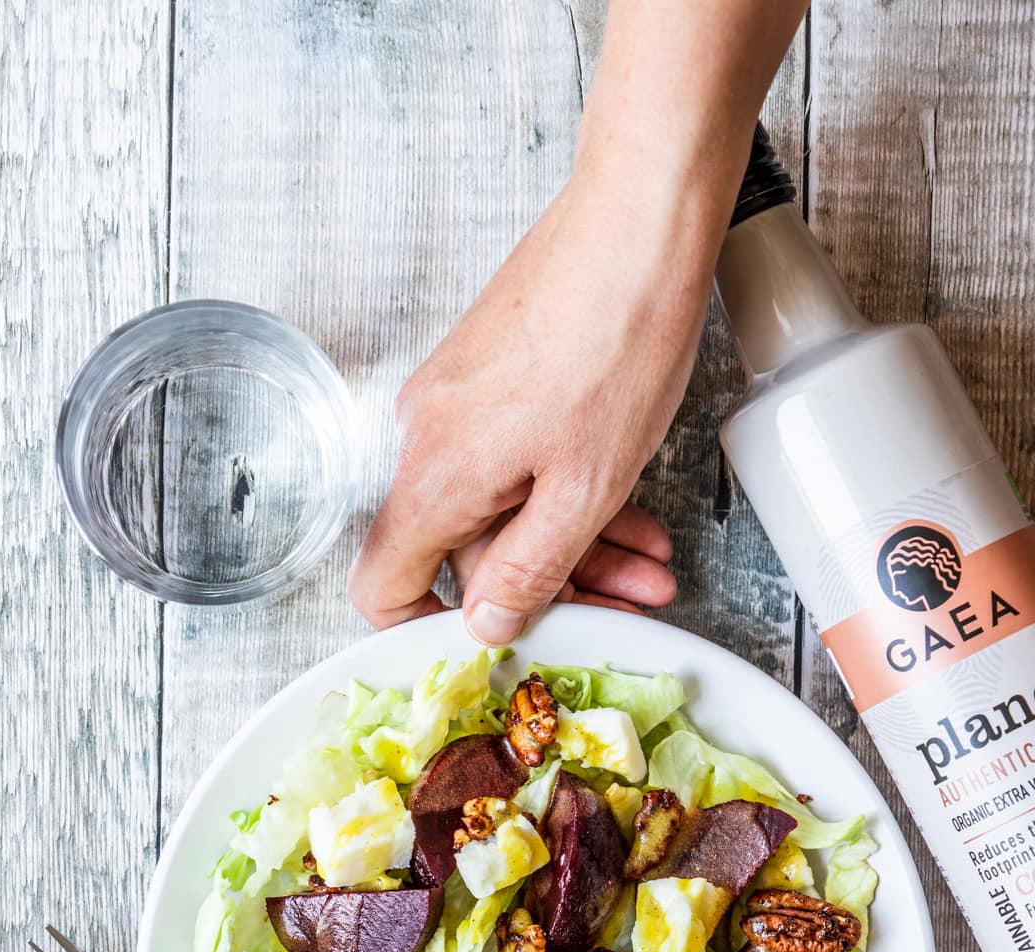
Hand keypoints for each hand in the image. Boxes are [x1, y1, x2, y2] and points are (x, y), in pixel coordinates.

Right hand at [349, 172, 714, 642]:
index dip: (427, 633)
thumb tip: (485, 626)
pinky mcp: (494, 375)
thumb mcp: (585, 489)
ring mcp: (461, 402)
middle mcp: (428, 437)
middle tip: (623, 608)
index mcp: (434, 475)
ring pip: (506, 507)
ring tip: (650, 567)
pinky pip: (521, 461)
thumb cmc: (616, 338)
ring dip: (578, 547)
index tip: (487, 650)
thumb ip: (529, 572)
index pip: (383, 586)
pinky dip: (573, 493)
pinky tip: (633, 512)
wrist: (640, 217)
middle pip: (467, 551)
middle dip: (550, 590)